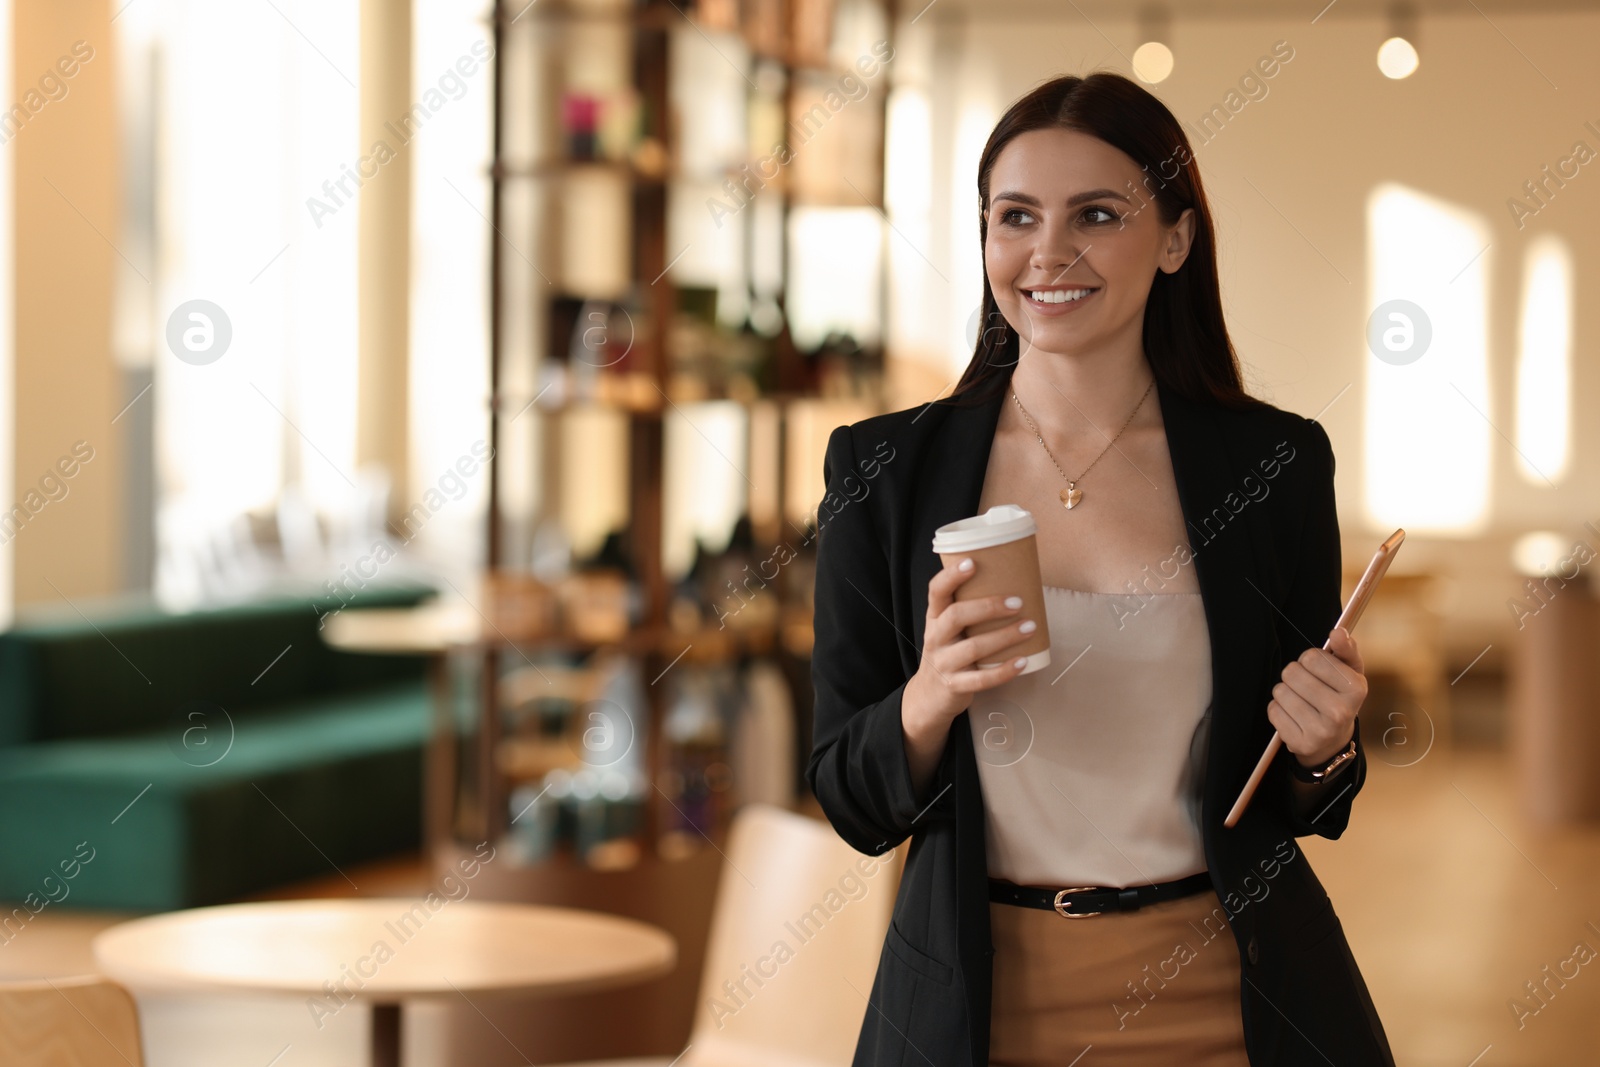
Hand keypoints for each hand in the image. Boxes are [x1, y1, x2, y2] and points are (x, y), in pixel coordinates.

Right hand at [900, 555, 1037, 796]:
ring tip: (1030, 627)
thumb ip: (968, 610)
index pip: (936, 592)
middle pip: (956, 616)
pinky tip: (1023, 662)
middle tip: (1017, 602)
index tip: (972, 562)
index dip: (951, 576)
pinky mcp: (955, 686)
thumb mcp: (948, 630)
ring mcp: (944, 663)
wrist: (928, 696)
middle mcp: (935, 638)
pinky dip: (1004, 670)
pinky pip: (981, 679)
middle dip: (988, 607)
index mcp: (934, 618)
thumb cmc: (949, 652)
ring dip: (1004, 636)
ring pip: (973, 647)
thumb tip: (1013, 581)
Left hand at [1267, 625, 1365, 768]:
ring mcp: (1320, 731)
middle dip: (1295, 675)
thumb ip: (1345, 649)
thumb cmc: (1339, 697)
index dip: (1310, 660)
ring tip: (1301, 701)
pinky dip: (1279, 709)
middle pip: (1292, 672)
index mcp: (1355, 688)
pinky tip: (1294, 716)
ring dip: (1285, 692)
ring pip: (1280, 691)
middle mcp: (1340, 712)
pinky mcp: (1300, 743)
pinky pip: (1273, 711)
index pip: (1311, 657)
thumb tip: (1338, 632)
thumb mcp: (1350, 672)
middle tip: (1307, 687)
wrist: (1334, 741)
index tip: (1319, 671)